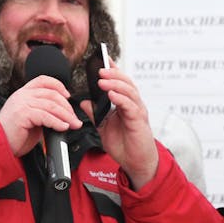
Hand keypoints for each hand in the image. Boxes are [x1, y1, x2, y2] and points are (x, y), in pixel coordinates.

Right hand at [0, 76, 80, 156]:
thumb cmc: (14, 135)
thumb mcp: (30, 118)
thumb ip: (42, 112)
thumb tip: (62, 115)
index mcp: (23, 93)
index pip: (43, 80)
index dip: (58, 85)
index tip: (68, 96)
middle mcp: (22, 95)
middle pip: (52, 94)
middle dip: (67, 107)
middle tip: (75, 119)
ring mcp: (22, 103)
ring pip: (51, 105)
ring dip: (66, 116)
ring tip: (73, 124)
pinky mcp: (23, 114)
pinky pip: (46, 116)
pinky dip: (57, 122)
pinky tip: (63, 127)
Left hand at [85, 64, 158, 188]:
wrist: (136, 163)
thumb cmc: (125, 145)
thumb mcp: (104, 127)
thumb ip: (95, 114)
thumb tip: (84, 102)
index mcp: (125, 104)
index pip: (120, 82)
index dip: (113, 70)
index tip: (103, 59)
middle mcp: (133, 105)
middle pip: (126, 82)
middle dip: (112, 74)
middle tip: (100, 70)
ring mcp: (137, 112)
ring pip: (129, 91)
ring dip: (115, 84)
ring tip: (102, 81)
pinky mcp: (139, 121)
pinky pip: (130, 106)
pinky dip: (121, 99)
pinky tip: (112, 96)